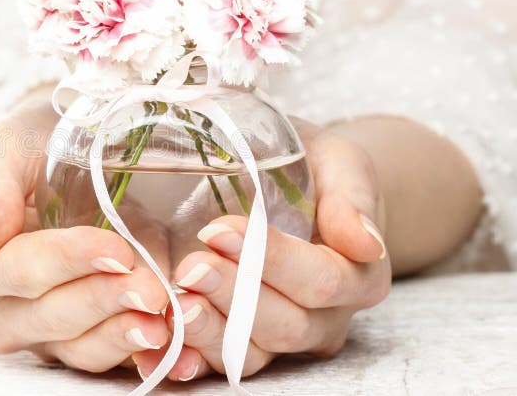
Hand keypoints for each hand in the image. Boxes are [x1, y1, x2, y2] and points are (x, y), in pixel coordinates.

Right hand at [0, 95, 169, 371]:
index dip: (67, 262)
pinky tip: (169, 341)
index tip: (115, 248)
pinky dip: (140, 351)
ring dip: (125, 334)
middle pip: (50, 316)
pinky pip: (107, 356)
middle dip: (105, 301)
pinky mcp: (77, 339)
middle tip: (154, 289)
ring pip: (79, 346)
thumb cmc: (22, 149)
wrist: (58, 154)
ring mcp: (37, 331)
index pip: (17, 271)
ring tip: (165, 319)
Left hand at [134, 121, 391, 380]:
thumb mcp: (341, 164)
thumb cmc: (318, 169)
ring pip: (252, 353)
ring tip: (177, 305)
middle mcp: (326, 317)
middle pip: (285, 325)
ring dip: (210, 332)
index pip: (321, 280)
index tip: (220, 229)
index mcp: (358, 275)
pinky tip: (162, 346)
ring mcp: (284, 337)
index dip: (272, 260)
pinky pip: (220, 363)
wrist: (299, 186)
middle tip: (192, 267)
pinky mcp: (245, 344)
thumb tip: (367, 243)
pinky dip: (190, 359)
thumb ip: (352, 200)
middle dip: (234, 297)